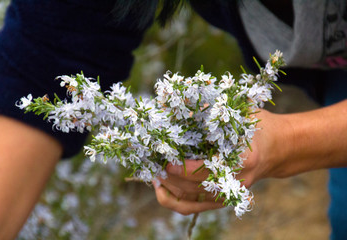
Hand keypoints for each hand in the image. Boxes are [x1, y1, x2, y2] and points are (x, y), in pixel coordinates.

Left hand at [153, 109, 288, 214]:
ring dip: (169, 187)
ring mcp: (230, 193)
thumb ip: (211, 108)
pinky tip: (161, 187)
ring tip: (153, 173)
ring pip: (192, 199)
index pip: (208, 170)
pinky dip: (175, 200)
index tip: (166, 160)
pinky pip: (195, 206)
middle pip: (195, 187)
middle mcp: (236, 181)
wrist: (278, 148)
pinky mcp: (223, 198)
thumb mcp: (241, 112)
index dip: (184, 168)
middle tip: (152, 164)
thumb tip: (178, 101)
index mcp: (244, 159)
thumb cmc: (258, 126)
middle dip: (171, 177)